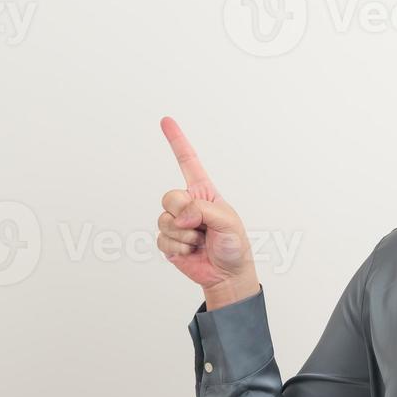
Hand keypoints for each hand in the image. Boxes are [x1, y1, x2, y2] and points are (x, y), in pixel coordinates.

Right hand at [158, 116, 258, 301]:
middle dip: (182, 212)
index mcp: (204, 193)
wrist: (227, 274)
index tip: (166, 121)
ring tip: (200, 241)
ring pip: (164, 220)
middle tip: (198, 226)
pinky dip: (178, 248)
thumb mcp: (228, 222)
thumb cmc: (234, 245)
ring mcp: (177, 223)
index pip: (188, 162)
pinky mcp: (169, 241)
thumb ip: (204, 211)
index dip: (177, 141)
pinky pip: (162, 239)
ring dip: (184, 235)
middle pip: (169, 197)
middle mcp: (188, 205)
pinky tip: (191, 251)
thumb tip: (181, 215)